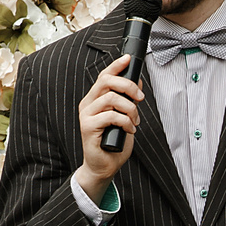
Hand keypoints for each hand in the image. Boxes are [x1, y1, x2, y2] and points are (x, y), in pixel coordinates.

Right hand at [71, 53, 144, 200]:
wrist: (104, 166)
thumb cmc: (114, 143)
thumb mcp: (126, 117)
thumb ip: (129, 101)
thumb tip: (137, 83)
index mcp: (95, 99)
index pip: (104, 76)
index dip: (116, 65)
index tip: (128, 59)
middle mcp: (88, 104)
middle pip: (106, 81)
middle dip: (128, 86)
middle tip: (139, 98)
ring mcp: (86, 115)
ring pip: (110, 98)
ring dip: (129, 108)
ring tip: (134, 120)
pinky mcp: (88, 127)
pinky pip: (110, 115)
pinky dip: (125, 121)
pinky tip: (129, 129)